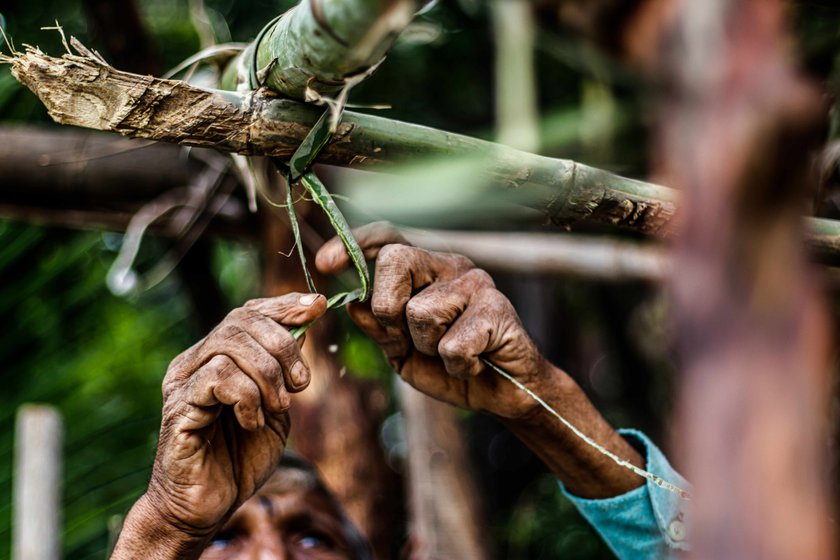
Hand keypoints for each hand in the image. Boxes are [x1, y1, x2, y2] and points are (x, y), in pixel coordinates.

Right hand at [145, 293, 325, 534]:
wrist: (206, 507)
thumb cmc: (239, 458)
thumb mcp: (276, 407)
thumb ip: (286, 370)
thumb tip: (305, 323)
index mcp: (217, 356)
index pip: (249, 312)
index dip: (284, 305)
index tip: (318, 306)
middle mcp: (195, 361)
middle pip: (242, 321)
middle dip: (284, 346)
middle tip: (300, 385)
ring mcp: (183, 382)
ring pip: (231, 344)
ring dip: (267, 375)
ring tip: (277, 407)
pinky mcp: (178, 406)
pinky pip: (218, 377)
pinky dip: (247, 397)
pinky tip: (252, 422)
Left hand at [316, 224, 645, 499]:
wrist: (504, 394)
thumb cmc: (451, 367)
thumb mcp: (403, 351)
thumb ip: (379, 327)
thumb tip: (352, 303)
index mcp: (424, 269)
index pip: (386, 237)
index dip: (353, 244)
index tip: (323, 264)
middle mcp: (449, 264)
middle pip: (395, 260)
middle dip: (388, 307)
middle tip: (409, 337)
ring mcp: (476, 282)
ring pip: (420, 312)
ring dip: (429, 348)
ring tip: (453, 354)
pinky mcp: (497, 308)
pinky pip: (451, 344)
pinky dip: (457, 366)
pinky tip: (474, 363)